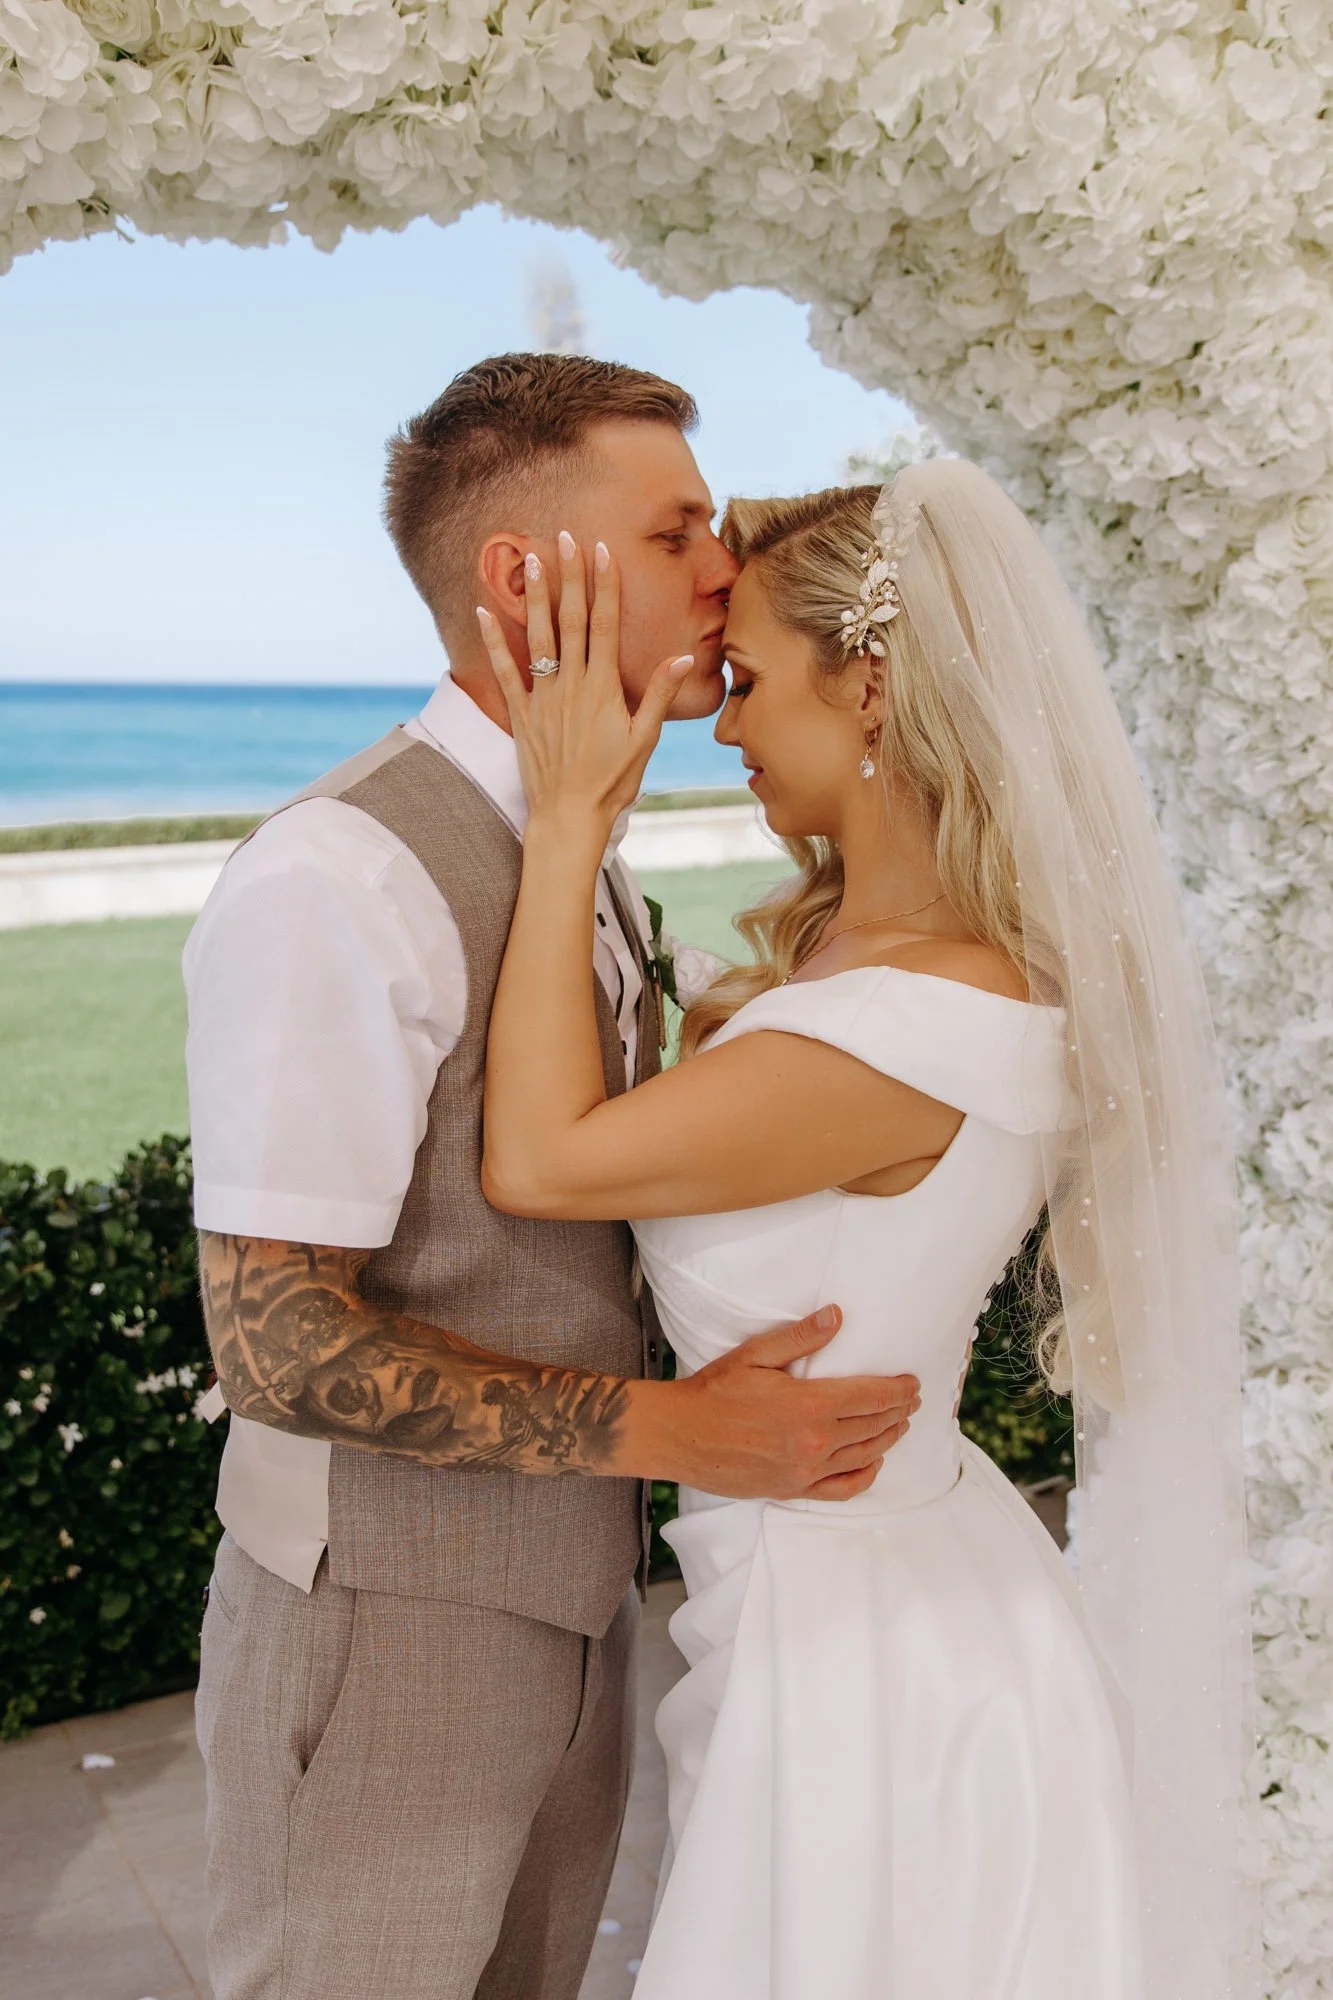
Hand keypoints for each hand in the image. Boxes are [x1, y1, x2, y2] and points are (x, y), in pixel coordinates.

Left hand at [476, 533, 693, 835]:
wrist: (569, 816)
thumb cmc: (613, 782)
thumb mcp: (645, 739)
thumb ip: (661, 695)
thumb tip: (681, 657)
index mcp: (604, 688)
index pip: (604, 625)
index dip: (605, 585)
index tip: (603, 551)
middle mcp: (571, 685)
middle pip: (570, 620)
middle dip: (570, 576)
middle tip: (566, 536)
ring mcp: (543, 697)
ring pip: (538, 636)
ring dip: (535, 595)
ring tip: (533, 558)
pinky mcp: (521, 713)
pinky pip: (504, 670)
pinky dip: (493, 639)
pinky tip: (483, 610)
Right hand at [645, 1305, 921, 1502]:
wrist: (680, 1435)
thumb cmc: (714, 1390)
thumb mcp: (755, 1354)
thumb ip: (801, 1338)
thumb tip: (837, 1316)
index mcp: (809, 1404)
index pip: (872, 1396)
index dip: (899, 1389)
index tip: (913, 1382)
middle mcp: (815, 1441)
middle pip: (874, 1425)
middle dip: (899, 1410)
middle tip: (912, 1399)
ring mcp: (805, 1470)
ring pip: (865, 1455)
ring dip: (889, 1438)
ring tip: (900, 1424)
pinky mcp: (792, 1489)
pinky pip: (842, 1488)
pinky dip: (866, 1476)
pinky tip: (874, 1463)